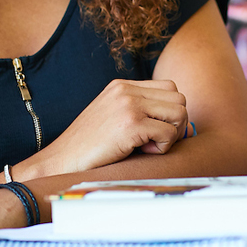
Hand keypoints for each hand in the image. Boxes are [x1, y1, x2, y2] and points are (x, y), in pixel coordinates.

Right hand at [42, 79, 188, 173]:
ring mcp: (128, 105)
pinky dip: (162, 148)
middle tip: (154, 140)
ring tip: (148, 146)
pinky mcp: (131, 124)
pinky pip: (168, 133)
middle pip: (179, 98)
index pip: (169, 87)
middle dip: (175, 123)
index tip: (154, 130)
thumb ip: (141, 113)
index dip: (169, 112)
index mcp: (122, 86)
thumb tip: (184, 126)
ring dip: (170, 135)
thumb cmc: (89, 147)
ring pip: (179, 113)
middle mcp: (126, 90)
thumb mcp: (113, 118)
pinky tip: (141, 152)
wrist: (62, 161)